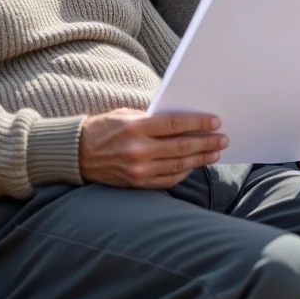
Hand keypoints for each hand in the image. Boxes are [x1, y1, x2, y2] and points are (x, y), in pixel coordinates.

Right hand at [79, 109, 227, 188]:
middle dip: (206, 142)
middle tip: (222, 139)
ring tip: (215, 152)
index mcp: (135, 127)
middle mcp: (138, 150)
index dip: (198, 123)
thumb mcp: (125, 114)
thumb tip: (183, 119)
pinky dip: (184, 172)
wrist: (77, 154)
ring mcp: (138, 169)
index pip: (175, 124)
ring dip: (200, 158)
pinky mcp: (137, 183)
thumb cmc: (103, 128)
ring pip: (178, 165)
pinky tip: (194, 165)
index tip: (215, 121)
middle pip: (182, 146)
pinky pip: (168, 180)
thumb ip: (152, 117)